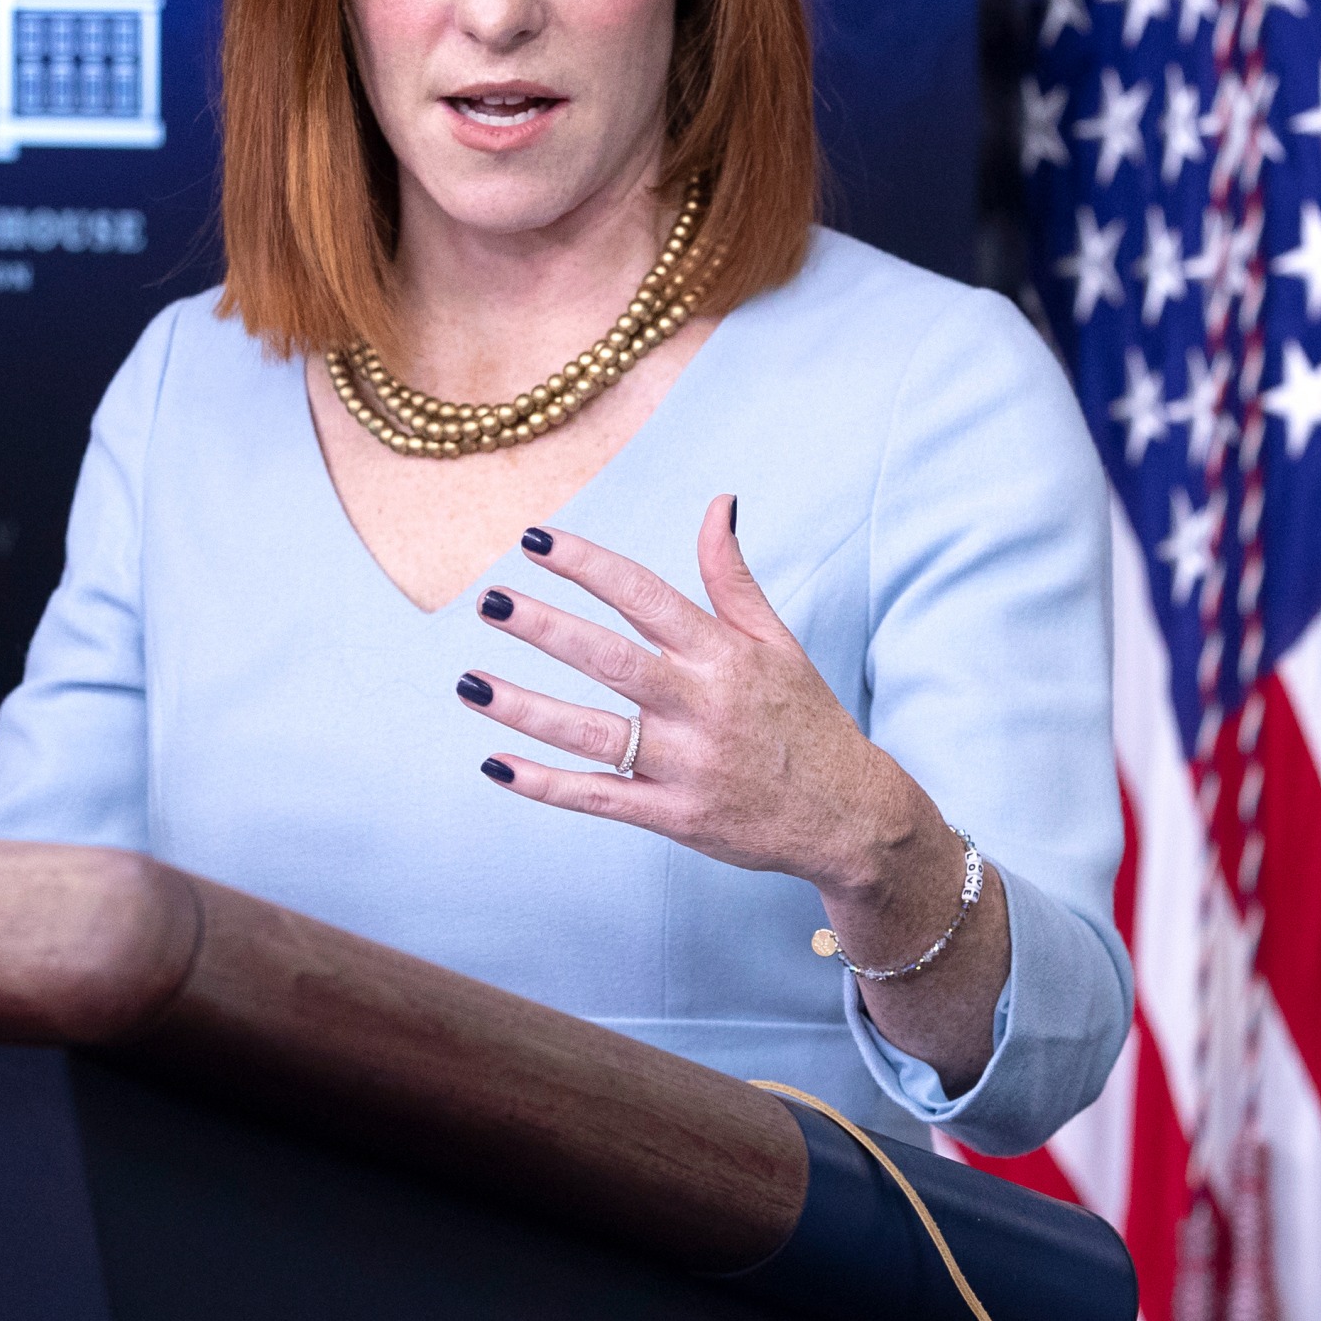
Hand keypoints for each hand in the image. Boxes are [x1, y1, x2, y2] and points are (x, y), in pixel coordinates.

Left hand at [461, 497, 918, 891]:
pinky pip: (600, 798)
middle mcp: (703, 705)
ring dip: (527, 709)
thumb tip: (716, 503)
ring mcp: (687, 764)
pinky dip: (546, 786)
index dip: (587, 565)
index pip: (644, 596)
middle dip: (546, 627)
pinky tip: (496, 765)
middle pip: (611, 659)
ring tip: (469, 684)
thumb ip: (733, 577)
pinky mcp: (675, 815)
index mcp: (724, 656)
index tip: (532, 540)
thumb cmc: (806, 721)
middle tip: (487, 600)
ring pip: (594, 733)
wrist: (850, 817)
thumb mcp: (778, 644)